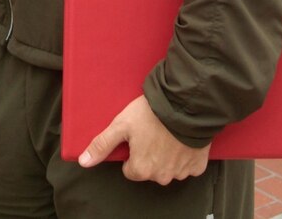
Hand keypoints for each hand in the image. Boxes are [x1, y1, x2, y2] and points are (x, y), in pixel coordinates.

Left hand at [78, 94, 209, 184]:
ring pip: (169, 168)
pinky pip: (188, 165)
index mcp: (142, 169)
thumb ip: (102, 145)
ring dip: (167, 155)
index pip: (130, 170)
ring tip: (166, 132)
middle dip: (149, 154)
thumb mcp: (121, 125)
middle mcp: (161, 176)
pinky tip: (181, 138)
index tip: (136, 137)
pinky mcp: (197, 166)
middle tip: (151, 132)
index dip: (131, 152)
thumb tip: (83, 161)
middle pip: (150, 170)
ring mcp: (181, 172)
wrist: (185, 105)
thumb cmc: (151, 114)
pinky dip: (184, 155)